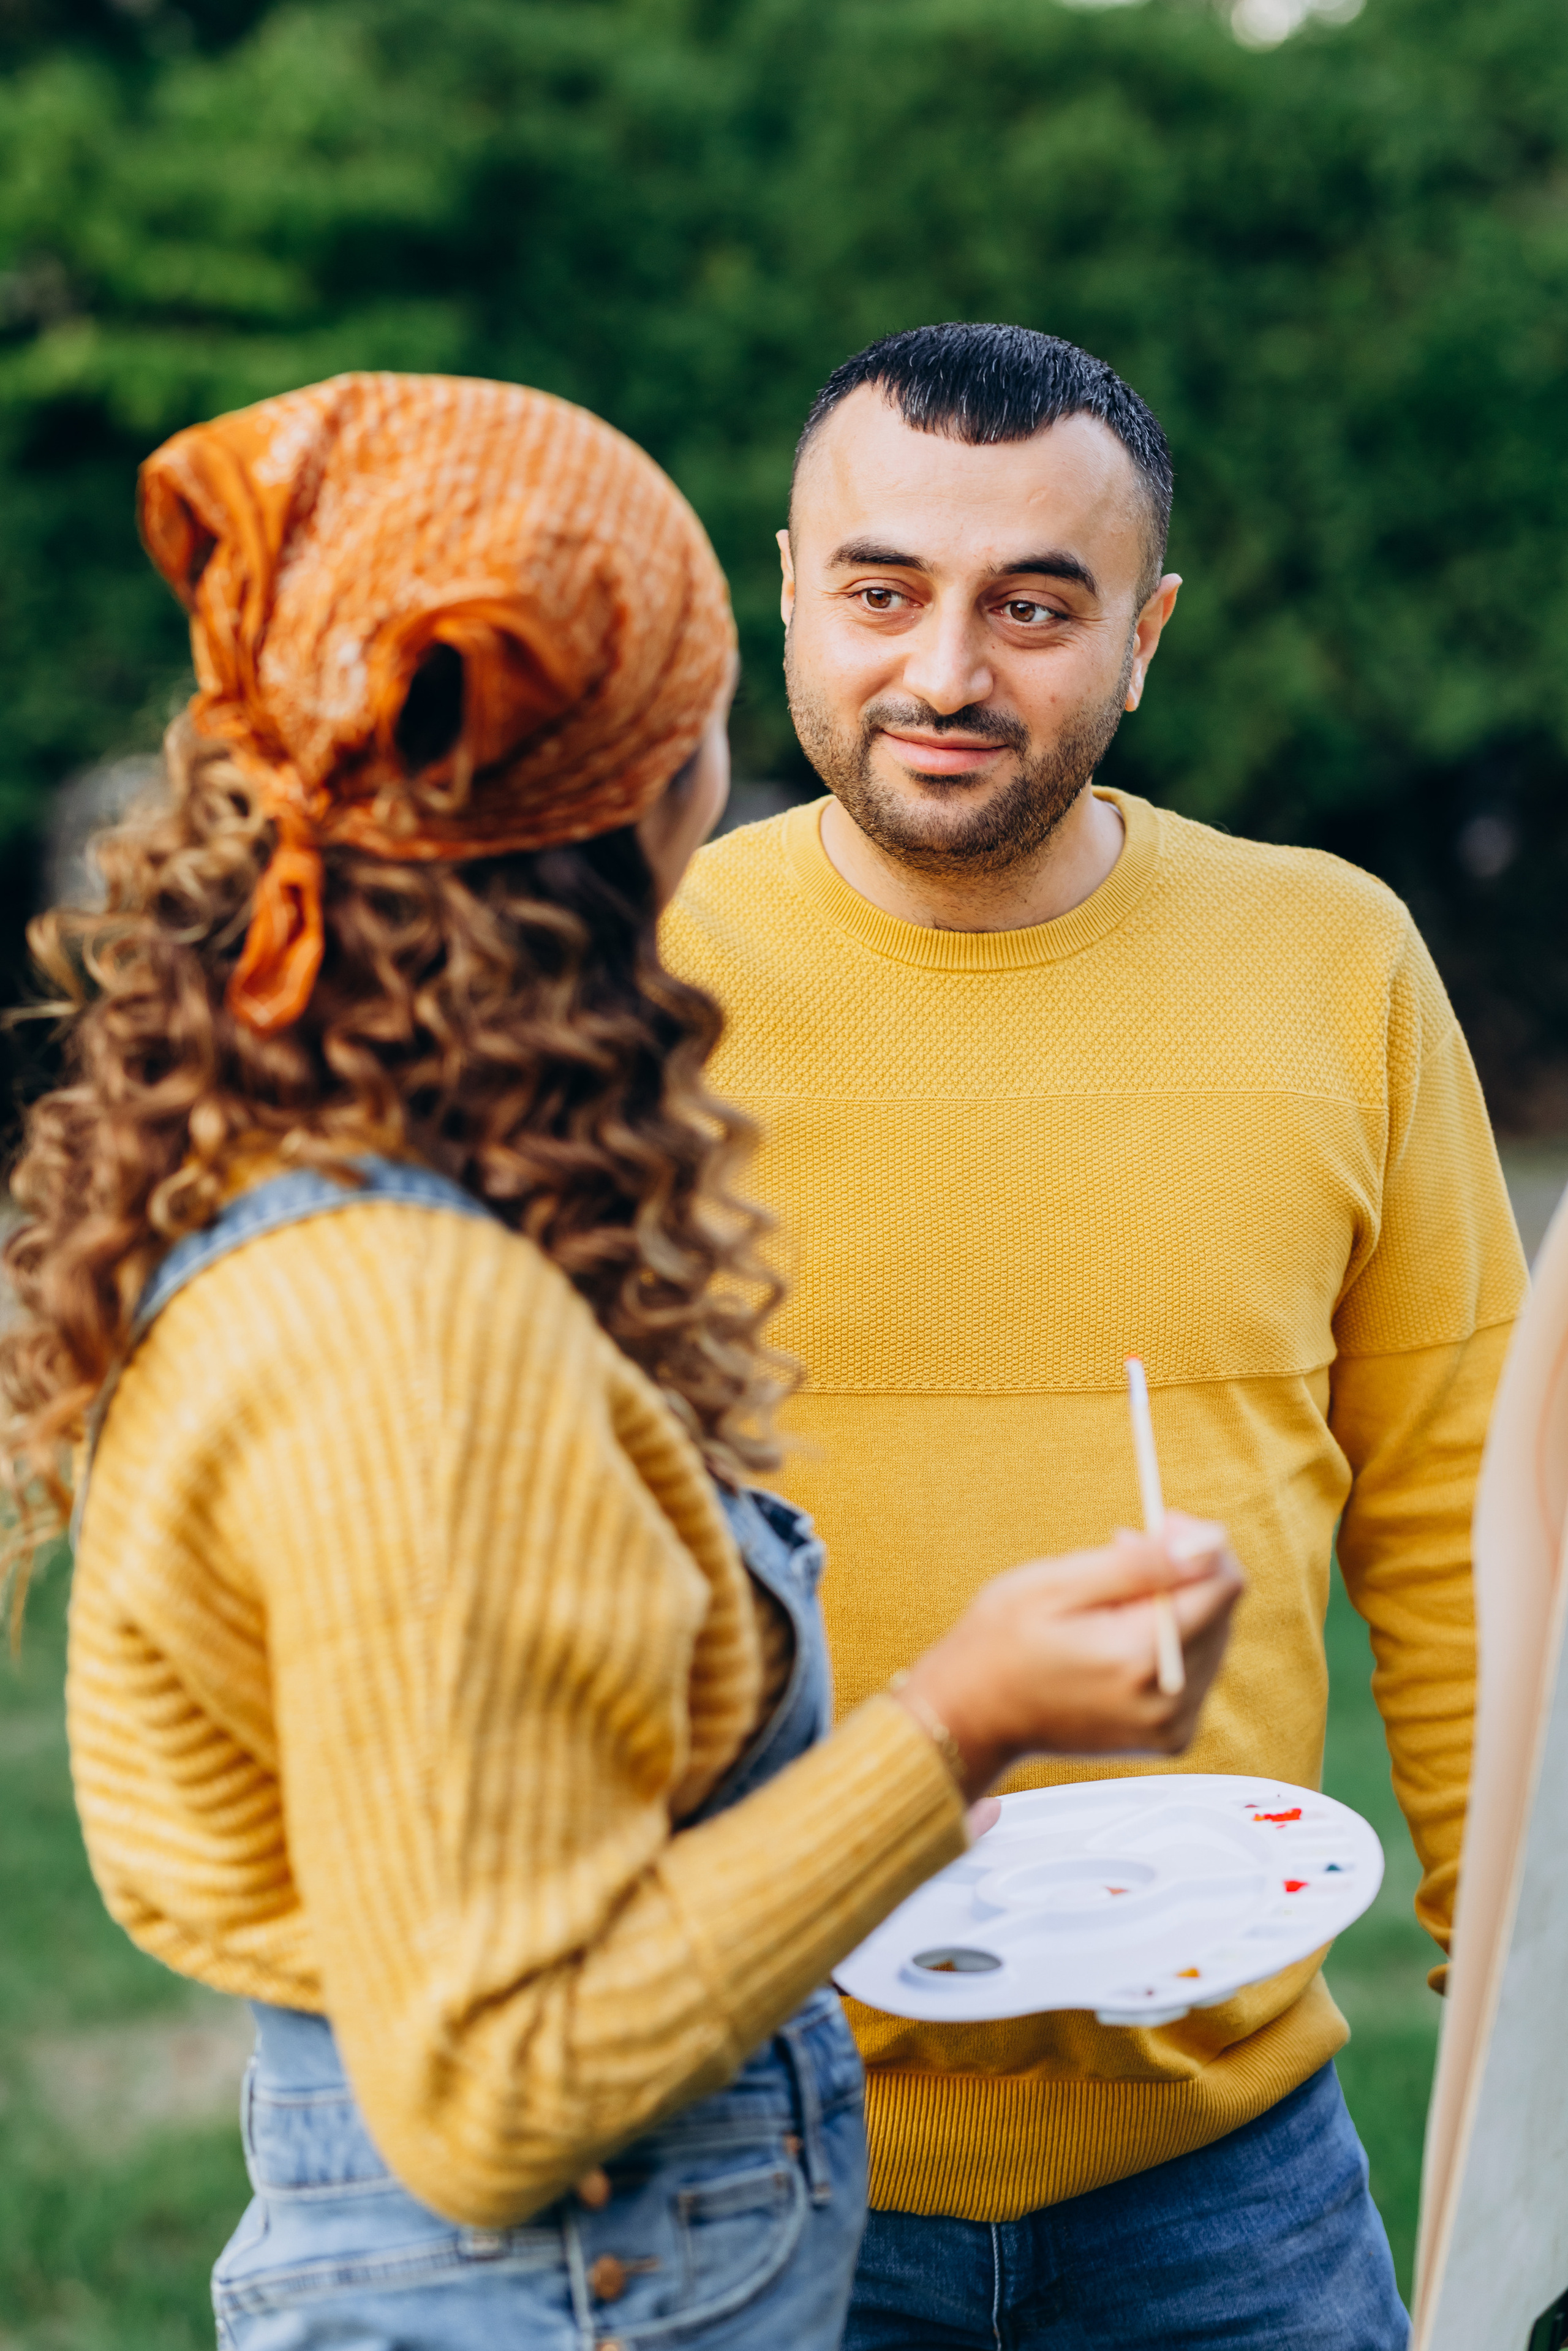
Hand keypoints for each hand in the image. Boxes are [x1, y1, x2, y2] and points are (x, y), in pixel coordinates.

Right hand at [891, 1512, 1242, 1804]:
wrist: (971, 1716)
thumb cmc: (998, 1644)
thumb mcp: (1056, 1584)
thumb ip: (1138, 1565)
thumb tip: (1205, 1545)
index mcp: (1139, 1660)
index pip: (1222, 1586)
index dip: (1197, 1542)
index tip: (1158, 1523)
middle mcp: (1167, 1702)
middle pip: (1221, 1611)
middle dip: (1181, 1573)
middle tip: (1121, 1554)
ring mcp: (1171, 1727)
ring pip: (1212, 1638)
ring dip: (1173, 1607)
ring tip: (1111, 1601)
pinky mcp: (1169, 1737)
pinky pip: (1195, 1671)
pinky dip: (1168, 1643)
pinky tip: (1120, 1637)